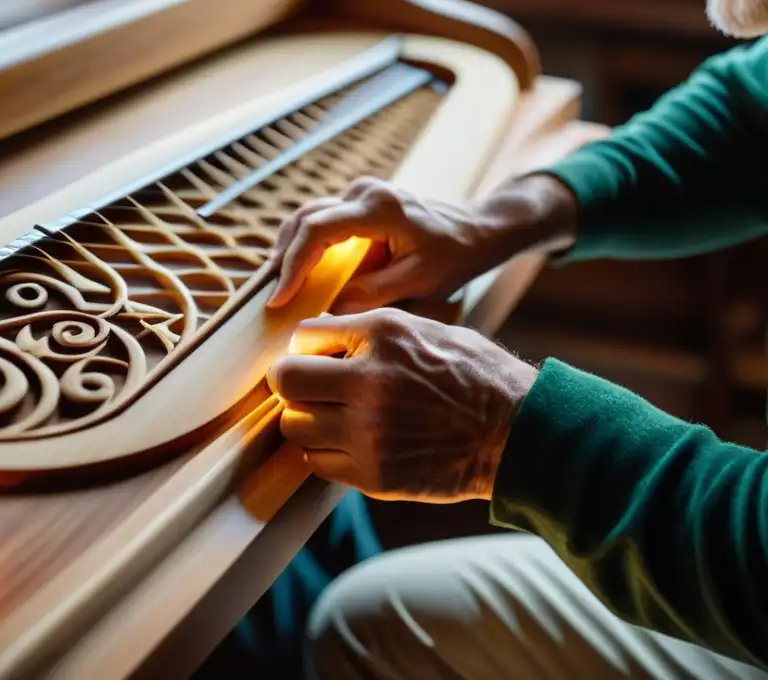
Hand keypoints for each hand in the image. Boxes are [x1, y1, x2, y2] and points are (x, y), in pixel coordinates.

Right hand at [266, 177, 482, 313]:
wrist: (477, 229)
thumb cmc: (455, 256)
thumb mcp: (420, 281)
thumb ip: (374, 294)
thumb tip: (330, 308)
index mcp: (379, 208)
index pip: (318, 231)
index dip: (294, 265)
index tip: (280, 299)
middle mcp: (364, 192)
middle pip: (304, 219)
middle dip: (283, 259)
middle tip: (271, 296)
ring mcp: (360, 193)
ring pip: (307, 217)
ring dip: (289, 250)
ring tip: (278, 286)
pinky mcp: (359, 202)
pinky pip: (321, 220)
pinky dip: (304, 244)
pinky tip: (297, 272)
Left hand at [267, 308, 538, 502]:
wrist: (518, 432)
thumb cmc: (474, 376)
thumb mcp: (426, 329)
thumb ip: (369, 331)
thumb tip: (317, 336)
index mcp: (384, 335)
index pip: (303, 336)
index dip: (304, 347)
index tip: (315, 357)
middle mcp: (371, 381)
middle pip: (285, 381)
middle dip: (290, 382)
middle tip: (306, 387)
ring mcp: (370, 432)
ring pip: (293, 425)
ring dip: (305, 420)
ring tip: (331, 417)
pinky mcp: (373, 475)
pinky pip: (317, 462)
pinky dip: (325, 452)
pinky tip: (350, 443)